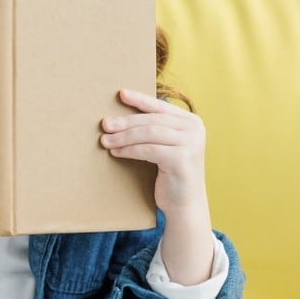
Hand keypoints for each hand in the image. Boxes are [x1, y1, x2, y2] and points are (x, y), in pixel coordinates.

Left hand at [100, 89, 207, 214]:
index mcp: (192, 121)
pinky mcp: (182, 159)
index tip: (121, 94)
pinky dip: (129, 150)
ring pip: (149, 133)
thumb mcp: (167, 145)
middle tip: (105, 124)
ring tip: (105, 140)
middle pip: (152, 120)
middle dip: (126, 121)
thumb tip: (121, 115)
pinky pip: (148, 150)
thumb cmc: (170, 173)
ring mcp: (191, 144)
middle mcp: (195, 129)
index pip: (161, 106)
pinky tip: (116, 152)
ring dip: (124, 136)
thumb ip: (155, 127)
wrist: (185, 204)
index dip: (140, 99)